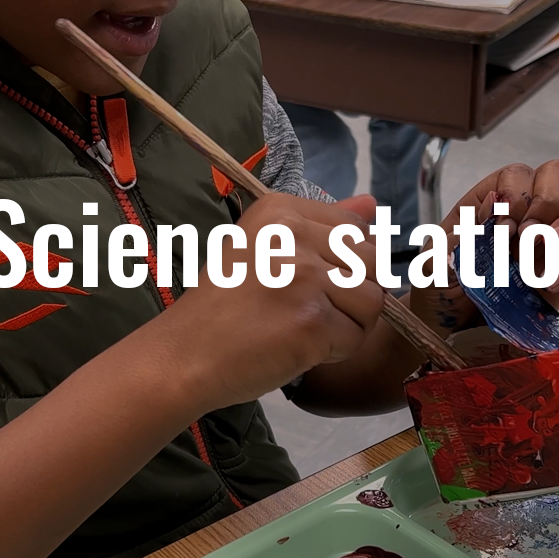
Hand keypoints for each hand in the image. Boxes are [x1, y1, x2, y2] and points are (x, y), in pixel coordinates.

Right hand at [158, 194, 384, 412]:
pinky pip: (357, 336)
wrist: (185, 355)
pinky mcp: (312, 321)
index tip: (309, 280)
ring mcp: (304, 278)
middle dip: (353, 292)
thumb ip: (321, 224)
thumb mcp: (262, 247)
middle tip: (310, 309)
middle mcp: (293, 236)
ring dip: (348, 322)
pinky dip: (336, 351)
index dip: (347, 261)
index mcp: (280, 211)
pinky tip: (300, 348)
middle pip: (371, 261)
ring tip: (307, 329)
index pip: (355, 227)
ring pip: (372, 299)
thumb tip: (373, 203)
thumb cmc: (223, 305)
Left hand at [406, 161, 558, 332]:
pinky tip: (549, 282)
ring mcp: (546, 244)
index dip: (516, 192)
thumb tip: (494, 203)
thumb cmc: (438, 286)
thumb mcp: (435, 260)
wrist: (447, 330)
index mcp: (490, 201)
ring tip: (549, 248)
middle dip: (551, 199)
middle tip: (531, 232)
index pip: (518, 175)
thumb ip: (461, 232)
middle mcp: (524, 215)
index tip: (504, 222)